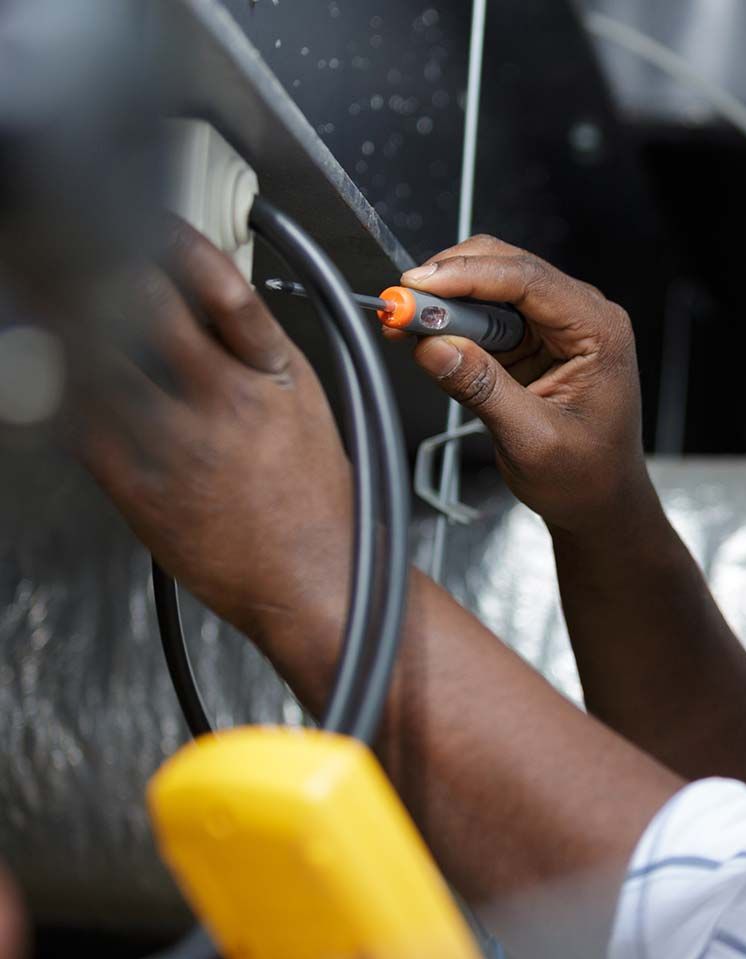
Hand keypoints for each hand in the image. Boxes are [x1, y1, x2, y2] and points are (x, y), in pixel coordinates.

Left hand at [69, 222, 353, 643]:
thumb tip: (209, 296)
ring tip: (55, 297)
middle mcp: (228, 401)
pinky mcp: (140, 485)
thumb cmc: (313, 498)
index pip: (222, 288)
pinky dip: (60, 388)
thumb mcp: (306, 405)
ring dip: (71, 320)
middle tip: (82, 247)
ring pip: (103, 357)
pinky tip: (55, 370)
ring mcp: (180, 444)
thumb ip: (255, 351)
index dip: (177, 246)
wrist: (319, 577)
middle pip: (150, 308)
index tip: (151, 223)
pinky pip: (80, 422)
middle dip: (110, 269)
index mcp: (276, 376)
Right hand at [396, 236, 644, 534]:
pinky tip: (423, 335)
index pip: (529, 280)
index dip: (468, 276)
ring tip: (404, 323)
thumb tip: (431, 346)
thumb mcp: (532, 439)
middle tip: (401, 304)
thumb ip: (482, 389)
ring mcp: (556, 326)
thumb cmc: (587, 477)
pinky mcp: (532, 340)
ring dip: (445, 301)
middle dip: (449, 281)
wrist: (600, 502)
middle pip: (507, 268)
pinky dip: (451, 321)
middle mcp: (583, 317)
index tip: (417, 287)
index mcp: (600, 331)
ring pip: (491, 286)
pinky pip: (485, 315)